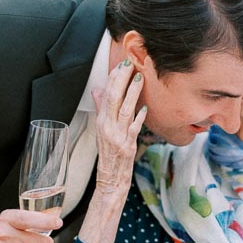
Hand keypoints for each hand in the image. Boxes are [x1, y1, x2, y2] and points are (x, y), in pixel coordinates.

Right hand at [93, 59, 147, 195]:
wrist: (110, 179)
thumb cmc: (108, 154)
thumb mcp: (101, 129)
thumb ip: (101, 108)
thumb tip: (97, 89)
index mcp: (101, 121)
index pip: (106, 94)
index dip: (113, 78)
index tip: (121, 64)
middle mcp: (107, 127)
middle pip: (113, 98)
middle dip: (121, 80)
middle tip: (129, 63)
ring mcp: (117, 136)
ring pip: (124, 110)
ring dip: (132, 93)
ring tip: (139, 78)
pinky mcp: (127, 146)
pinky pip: (134, 129)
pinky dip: (139, 118)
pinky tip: (145, 108)